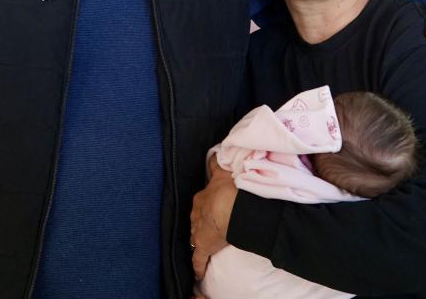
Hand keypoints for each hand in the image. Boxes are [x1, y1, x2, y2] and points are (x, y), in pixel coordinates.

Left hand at [190, 162, 236, 280]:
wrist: (230, 205)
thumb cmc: (230, 188)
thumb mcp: (224, 171)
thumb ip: (218, 164)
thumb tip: (215, 151)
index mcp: (202, 196)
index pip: (201, 201)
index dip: (206, 203)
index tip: (210, 205)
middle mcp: (197, 213)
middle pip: (196, 218)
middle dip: (201, 220)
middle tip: (209, 224)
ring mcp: (198, 231)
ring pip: (195, 236)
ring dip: (199, 240)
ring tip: (203, 244)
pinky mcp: (203, 246)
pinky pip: (198, 259)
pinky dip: (197, 266)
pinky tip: (197, 273)